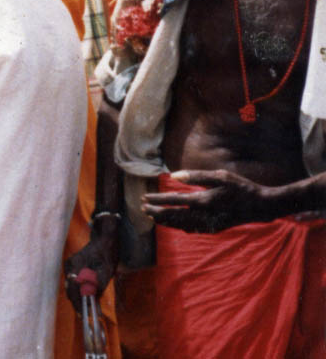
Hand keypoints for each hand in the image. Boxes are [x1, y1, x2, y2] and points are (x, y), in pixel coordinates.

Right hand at [63, 225, 118, 311]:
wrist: (105, 238)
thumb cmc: (107, 252)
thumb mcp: (107, 270)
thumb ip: (98, 286)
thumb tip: (93, 301)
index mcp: (76, 265)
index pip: (74, 290)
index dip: (78, 304)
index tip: (82, 315)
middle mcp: (69, 265)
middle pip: (70, 289)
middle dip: (77, 302)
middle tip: (84, 314)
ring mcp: (69, 264)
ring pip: (70, 285)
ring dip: (77, 296)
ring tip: (85, 307)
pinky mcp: (72, 265)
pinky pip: (73, 281)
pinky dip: (78, 289)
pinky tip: (85, 295)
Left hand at [142, 169, 273, 232]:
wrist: (261, 206)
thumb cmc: (241, 187)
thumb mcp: (220, 176)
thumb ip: (196, 176)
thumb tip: (173, 176)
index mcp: (203, 201)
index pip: (173, 201)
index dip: (157, 200)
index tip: (144, 197)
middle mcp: (203, 215)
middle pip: (173, 216)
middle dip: (157, 212)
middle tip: (142, 208)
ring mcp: (209, 224)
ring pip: (181, 225)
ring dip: (166, 221)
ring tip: (153, 216)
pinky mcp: (214, 228)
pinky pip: (192, 229)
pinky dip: (180, 226)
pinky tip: (175, 223)